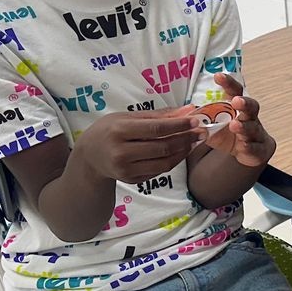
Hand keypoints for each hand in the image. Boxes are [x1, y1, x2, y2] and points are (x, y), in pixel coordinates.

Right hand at [73, 106, 203, 183]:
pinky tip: (181, 151)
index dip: (178, 126)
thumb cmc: (110, 130)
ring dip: (183, 151)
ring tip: (194, 141)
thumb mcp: (128, 117)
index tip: (196, 120)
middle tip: (202, 132)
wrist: (89, 156)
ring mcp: (126, 169)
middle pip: (162, 147)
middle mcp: (121, 152)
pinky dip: (173, 160)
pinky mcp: (131, 180)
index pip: (156, 129)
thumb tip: (188, 110)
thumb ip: (158, 115)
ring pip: (164, 163)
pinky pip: (159, 171)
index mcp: (119, 131)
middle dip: (186, 139)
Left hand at [196, 72, 275, 167]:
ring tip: (234, 125)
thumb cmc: (228, 134)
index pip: (235, 92)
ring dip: (244, 126)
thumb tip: (183, 112)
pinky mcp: (259, 149)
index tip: (218, 76)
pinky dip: (250, 146)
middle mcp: (250, 118)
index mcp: (237, 108)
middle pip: (251, 107)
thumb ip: (201, 118)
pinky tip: (244, 145)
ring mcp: (256, 133)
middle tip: (236, 101)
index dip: (228, 84)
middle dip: (244, 103)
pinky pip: (255, 148)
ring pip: (253, 127)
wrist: (248, 152)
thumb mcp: (212, 125)